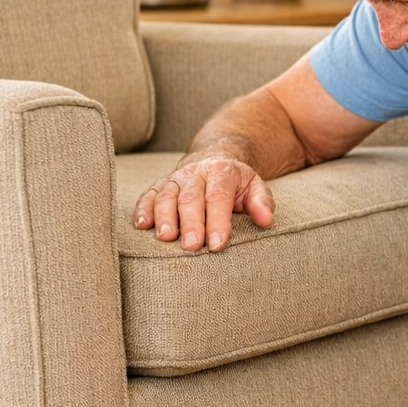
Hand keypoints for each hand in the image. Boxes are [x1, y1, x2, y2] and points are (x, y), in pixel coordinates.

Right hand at [133, 153, 274, 251]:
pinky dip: (143, 209)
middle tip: (191, 246)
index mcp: (221, 172)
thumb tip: (266, 220)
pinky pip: (148, 196)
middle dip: (190, 223)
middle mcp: (195, 173)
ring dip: (164, 217)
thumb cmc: (235, 183)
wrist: (213, 160)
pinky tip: (141, 225)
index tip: (217, 244)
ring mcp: (175, 179)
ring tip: (165, 238)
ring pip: (166, 196)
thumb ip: (261, 202)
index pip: (218, 198)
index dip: (218, 221)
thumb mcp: (254, 186)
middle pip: (190, 198)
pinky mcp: (159, 186)